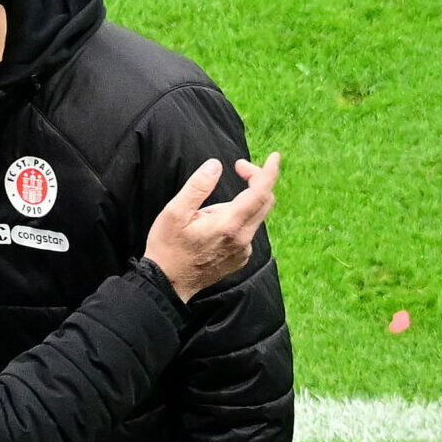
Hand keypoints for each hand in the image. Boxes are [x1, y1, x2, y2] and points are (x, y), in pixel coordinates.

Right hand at [144, 153, 279, 302]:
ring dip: (243, 202)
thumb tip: (216, 165)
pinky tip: (214, 227)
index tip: (274, 156)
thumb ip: (198, 187)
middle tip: (238, 169)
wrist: (167, 284)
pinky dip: (239, 220)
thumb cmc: (167, 248)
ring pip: (255, 217)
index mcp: (229, 224)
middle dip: (257, 180)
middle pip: (265, 202)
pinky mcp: (239, 259)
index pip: (260, 192)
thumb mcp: (174, 212)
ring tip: (209, 210)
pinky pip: (247, 232)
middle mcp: (242, 239)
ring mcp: (243, 251)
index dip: (269, 171)